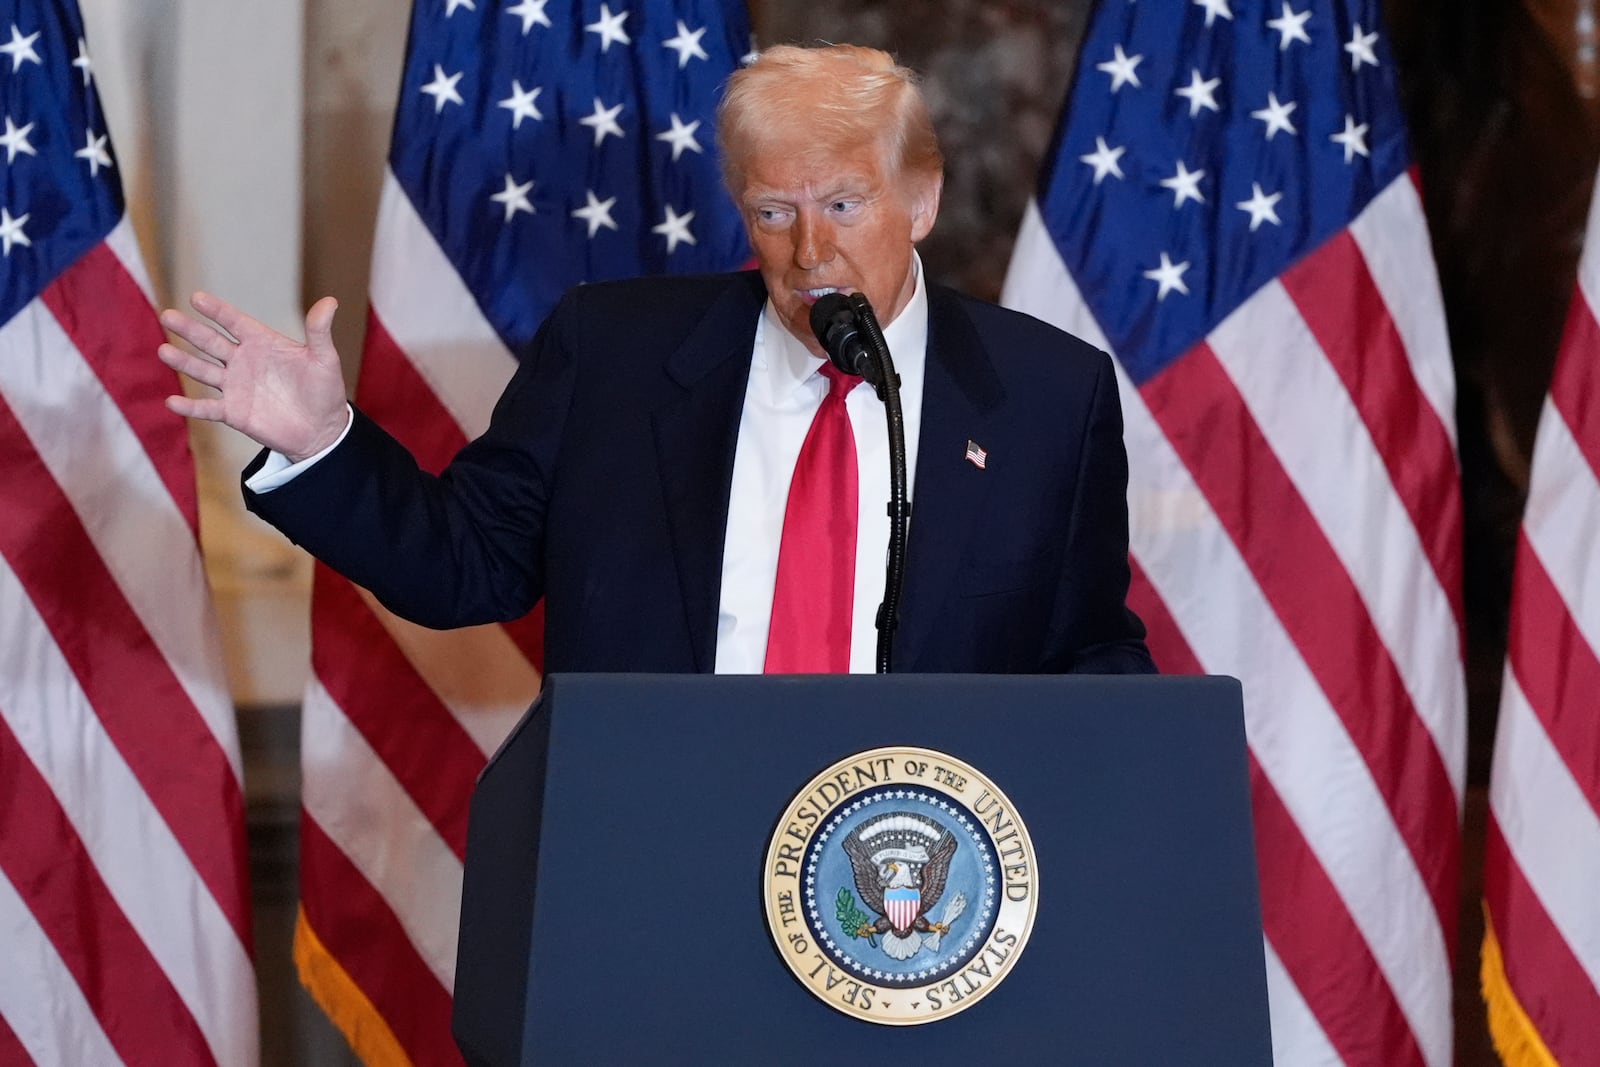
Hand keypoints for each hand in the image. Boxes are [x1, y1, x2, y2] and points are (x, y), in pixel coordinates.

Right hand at [158, 291, 349, 461]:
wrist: (322, 430)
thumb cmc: (324, 391)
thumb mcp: (324, 359)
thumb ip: (319, 332)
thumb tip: (330, 301)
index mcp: (262, 343)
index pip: (235, 322)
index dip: (217, 311)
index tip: (197, 298)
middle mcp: (243, 361)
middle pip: (211, 342)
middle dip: (190, 330)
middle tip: (167, 315)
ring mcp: (235, 386)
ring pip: (203, 371)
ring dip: (184, 362)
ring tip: (163, 351)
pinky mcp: (233, 412)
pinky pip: (208, 408)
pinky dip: (191, 406)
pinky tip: (173, 401)